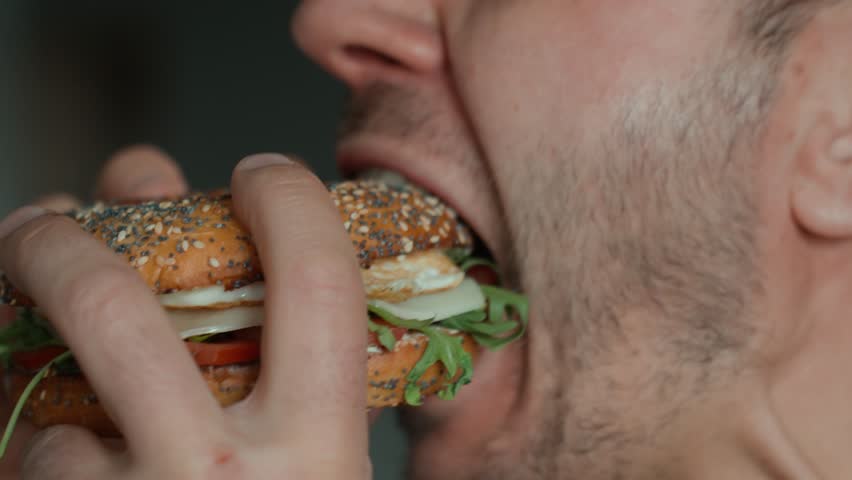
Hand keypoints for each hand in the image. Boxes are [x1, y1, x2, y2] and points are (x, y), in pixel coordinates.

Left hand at [0, 151, 370, 478]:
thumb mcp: (333, 468)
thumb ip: (326, 393)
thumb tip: (298, 286)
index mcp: (316, 446)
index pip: (316, 280)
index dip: (288, 200)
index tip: (261, 174)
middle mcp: (222, 475)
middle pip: (113, 307)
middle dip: (59, 243)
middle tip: (45, 221)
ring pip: (44, 393)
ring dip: (38, 361)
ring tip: (45, 358)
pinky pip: (32, 457)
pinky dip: (47, 444)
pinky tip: (72, 452)